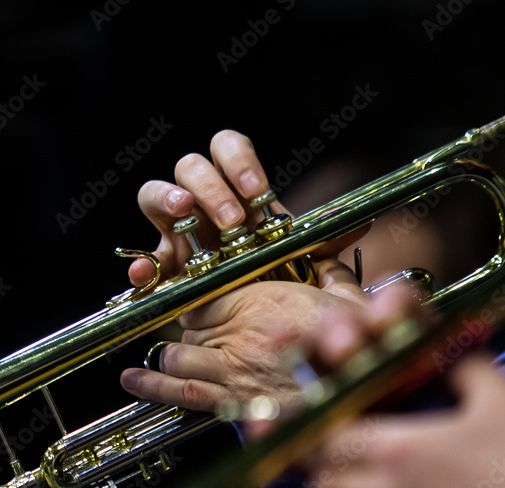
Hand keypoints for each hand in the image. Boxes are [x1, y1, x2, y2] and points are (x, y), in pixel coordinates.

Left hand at [120, 259, 368, 411]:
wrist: (365, 400)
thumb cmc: (362, 353)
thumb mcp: (351, 304)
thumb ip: (334, 279)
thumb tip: (330, 261)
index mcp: (265, 302)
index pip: (206, 294)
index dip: (199, 298)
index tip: (197, 299)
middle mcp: (241, 334)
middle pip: (191, 326)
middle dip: (189, 332)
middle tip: (192, 337)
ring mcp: (232, 370)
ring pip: (179, 355)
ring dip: (166, 358)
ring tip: (141, 364)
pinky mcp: (231, 401)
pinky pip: (184, 391)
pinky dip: (155, 386)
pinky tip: (133, 381)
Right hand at [128, 130, 365, 287]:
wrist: (246, 323)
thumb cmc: (270, 280)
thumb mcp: (300, 260)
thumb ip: (323, 241)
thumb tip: (365, 222)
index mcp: (234, 192)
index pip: (225, 148)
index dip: (237, 160)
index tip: (258, 191)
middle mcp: (199, 204)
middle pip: (189, 166)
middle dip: (210, 188)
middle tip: (232, 222)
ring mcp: (173, 234)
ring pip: (154, 194)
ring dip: (169, 199)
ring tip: (185, 217)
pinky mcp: (160, 268)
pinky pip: (141, 258)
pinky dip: (140, 262)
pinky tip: (148, 272)